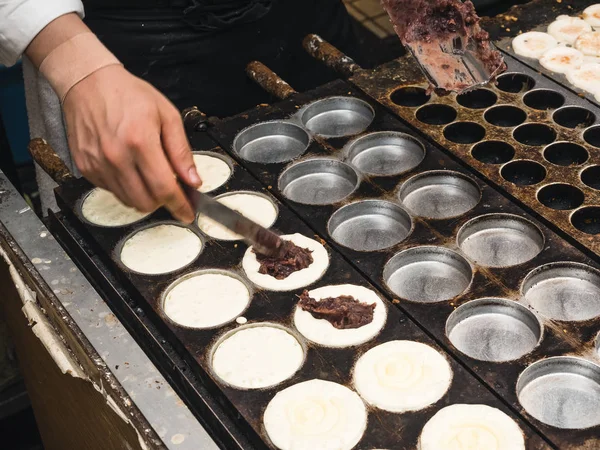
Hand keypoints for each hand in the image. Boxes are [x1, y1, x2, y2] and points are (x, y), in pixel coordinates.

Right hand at [62, 64, 200, 222]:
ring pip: (129, 201)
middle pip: (146, 202)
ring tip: (150, 175)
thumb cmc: (128, 95)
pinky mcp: (86, 167)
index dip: (179, 205)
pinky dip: (127, 188)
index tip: (187, 213)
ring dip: (145, 196)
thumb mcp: (167, 115)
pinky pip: (112, 191)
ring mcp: (98, 164)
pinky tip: (131, 169)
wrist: (88, 83)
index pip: (164, 188)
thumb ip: (181, 152)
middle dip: (163, 201)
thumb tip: (192, 179)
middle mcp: (116, 156)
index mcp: (140, 141)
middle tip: (170, 189)